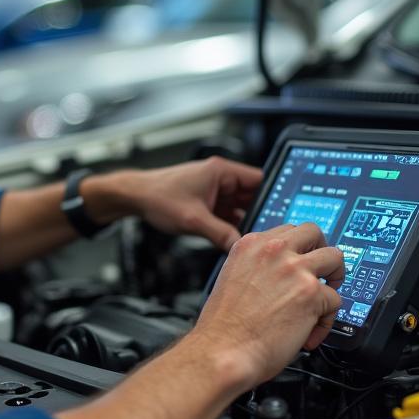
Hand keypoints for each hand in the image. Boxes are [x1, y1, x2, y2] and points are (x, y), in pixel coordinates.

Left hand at [97, 157, 263, 251]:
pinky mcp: (206, 204)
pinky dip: (230, 227)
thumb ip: (221, 234)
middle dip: (258, 215)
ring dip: (243, 223)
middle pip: (251, 197)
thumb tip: (242, 247)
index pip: (260, 180)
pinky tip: (233, 240)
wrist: (134, 197)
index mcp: (221, 172)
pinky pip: (226, 216)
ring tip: (251, 240)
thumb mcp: (193, 220)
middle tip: (268, 234)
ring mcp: (213, 192)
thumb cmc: (158, 196)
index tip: (283, 215)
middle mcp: (220, 179)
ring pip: (239, 209)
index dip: (273, 196)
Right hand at [191, 223, 344, 389]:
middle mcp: (273, 250)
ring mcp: (295, 269)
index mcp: (250, 245)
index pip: (286, 232)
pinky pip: (335, 300)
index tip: (301, 260)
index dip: (298, 248)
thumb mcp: (231, 277)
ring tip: (326, 298)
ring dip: (334, 278)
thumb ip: (257, 267)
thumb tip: (277, 276)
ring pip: (335, 258)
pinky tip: (310, 333)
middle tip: (321, 271)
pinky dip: (326, 320)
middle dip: (321, 250)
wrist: (224, 350)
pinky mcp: (311, 293)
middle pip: (313, 232)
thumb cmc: (223, 326)